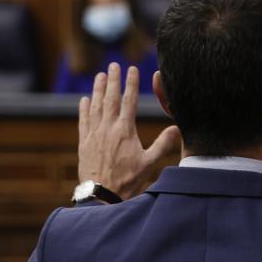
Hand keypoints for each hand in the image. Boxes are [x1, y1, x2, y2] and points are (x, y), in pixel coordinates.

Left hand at [78, 63, 180, 200]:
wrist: (101, 196)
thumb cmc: (127, 181)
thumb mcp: (149, 163)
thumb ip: (163, 144)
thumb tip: (178, 128)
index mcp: (125, 131)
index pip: (129, 101)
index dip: (131, 83)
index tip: (132, 69)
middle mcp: (107, 129)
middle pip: (110, 98)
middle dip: (112, 80)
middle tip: (113, 65)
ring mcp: (93, 135)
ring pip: (95, 106)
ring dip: (98, 89)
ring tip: (100, 76)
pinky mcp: (83, 143)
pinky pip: (83, 121)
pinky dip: (84, 108)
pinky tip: (85, 99)